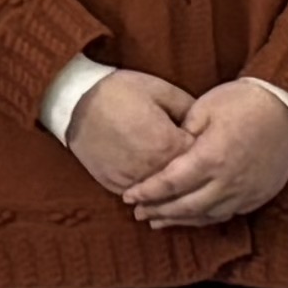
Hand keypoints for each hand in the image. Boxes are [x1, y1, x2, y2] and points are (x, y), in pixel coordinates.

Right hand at [67, 69, 197, 199]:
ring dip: (177, 192)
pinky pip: (142, 198)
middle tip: (207, 171)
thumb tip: (208, 124)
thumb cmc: (118, 91)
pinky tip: (163, 191)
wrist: (73, 102)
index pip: (203, 158)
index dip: (210, 152)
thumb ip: (190, 109)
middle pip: (187, 183)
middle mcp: (152, 168)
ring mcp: (133, 180)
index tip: (214, 148)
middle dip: (198, 176)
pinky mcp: (116, 185)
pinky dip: (154, 195)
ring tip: (190, 186)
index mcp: (168, 143)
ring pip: (165, 196)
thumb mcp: (159, 90)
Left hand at [123, 80, 287, 229]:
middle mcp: (228, 182)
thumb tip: (165, 154)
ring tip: (159, 220)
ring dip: (181, 220)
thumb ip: (180, 135)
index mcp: (210, 158)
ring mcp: (246, 192)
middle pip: (186, 207)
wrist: (286, 106)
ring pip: (207, 215)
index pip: (170, 183)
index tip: (128, 195)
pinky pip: (228, 213)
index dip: (147, 192)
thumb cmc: (242, 102)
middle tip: (138, 213)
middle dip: (159, 211)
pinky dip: (205, 217)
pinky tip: (193, 216)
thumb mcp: (203, 108)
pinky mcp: (260, 195)